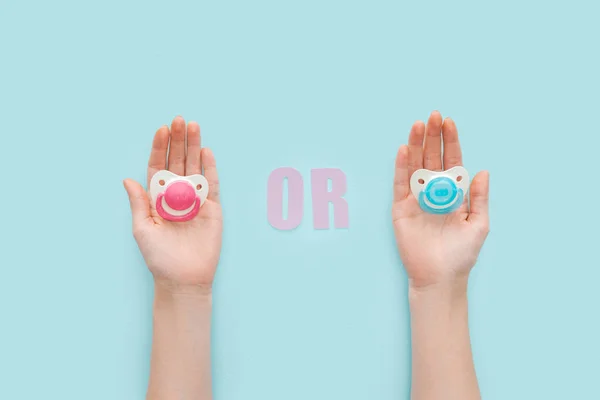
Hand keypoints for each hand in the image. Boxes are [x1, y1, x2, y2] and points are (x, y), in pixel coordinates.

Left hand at [123, 116, 221, 290]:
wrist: (183, 278)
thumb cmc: (159, 258)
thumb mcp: (142, 230)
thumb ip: (139, 203)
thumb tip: (127, 179)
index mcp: (157, 199)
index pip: (158, 167)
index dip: (159, 148)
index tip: (161, 130)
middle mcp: (176, 196)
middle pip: (177, 162)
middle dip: (178, 141)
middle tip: (179, 120)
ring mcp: (195, 201)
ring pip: (194, 168)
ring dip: (194, 147)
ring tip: (193, 126)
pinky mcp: (212, 209)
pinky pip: (211, 184)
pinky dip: (209, 168)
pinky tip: (206, 152)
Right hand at [392, 111, 489, 288]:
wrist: (440, 277)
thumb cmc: (461, 254)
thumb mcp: (479, 225)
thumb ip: (479, 198)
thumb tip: (483, 171)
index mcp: (453, 194)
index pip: (452, 162)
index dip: (451, 142)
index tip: (450, 123)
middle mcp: (434, 192)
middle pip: (432, 158)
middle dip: (433, 137)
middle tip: (434, 116)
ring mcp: (416, 199)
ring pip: (415, 166)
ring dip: (416, 145)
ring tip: (418, 125)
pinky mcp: (400, 208)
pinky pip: (400, 183)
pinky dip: (401, 166)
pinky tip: (405, 149)